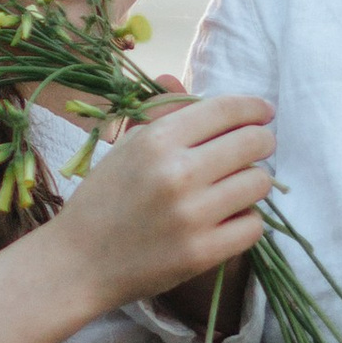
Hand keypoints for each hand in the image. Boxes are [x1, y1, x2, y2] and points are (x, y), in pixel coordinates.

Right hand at [45, 89, 273, 307]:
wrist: (77, 263)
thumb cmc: (102, 200)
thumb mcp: (126, 147)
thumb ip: (160, 113)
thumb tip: (179, 79)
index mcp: (157, 140)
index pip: (226, 110)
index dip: (254, 108)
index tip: (264, 112)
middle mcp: (178, 172)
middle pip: (253, 143)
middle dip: (262, 142)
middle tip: (259, 148)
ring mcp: (192, 215)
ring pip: (259, 184)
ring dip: (254, 182)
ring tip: (237, 187)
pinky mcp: (202, 252)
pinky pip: (253, 226)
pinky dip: (247, 221)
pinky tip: (229, 219)